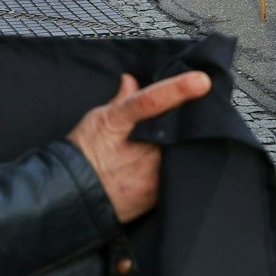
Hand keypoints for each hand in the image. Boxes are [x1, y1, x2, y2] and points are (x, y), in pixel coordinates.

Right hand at [67, 71, 212, 223]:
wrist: (74, 194)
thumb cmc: (83, 154)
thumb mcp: (97, 119)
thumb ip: (120, 100)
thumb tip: (131, 81)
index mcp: (120, 124)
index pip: (151, 102)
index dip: (177, 90)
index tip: (201, 82)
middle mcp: (140, 151)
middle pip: (176, 128)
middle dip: (186, 118)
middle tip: (187, 111)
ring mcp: (152, 175)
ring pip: (180, 151)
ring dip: (182, 141)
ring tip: (164, 142)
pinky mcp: (159, 192)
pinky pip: (175, 171)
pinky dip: (174, 161)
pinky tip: (163, 160)